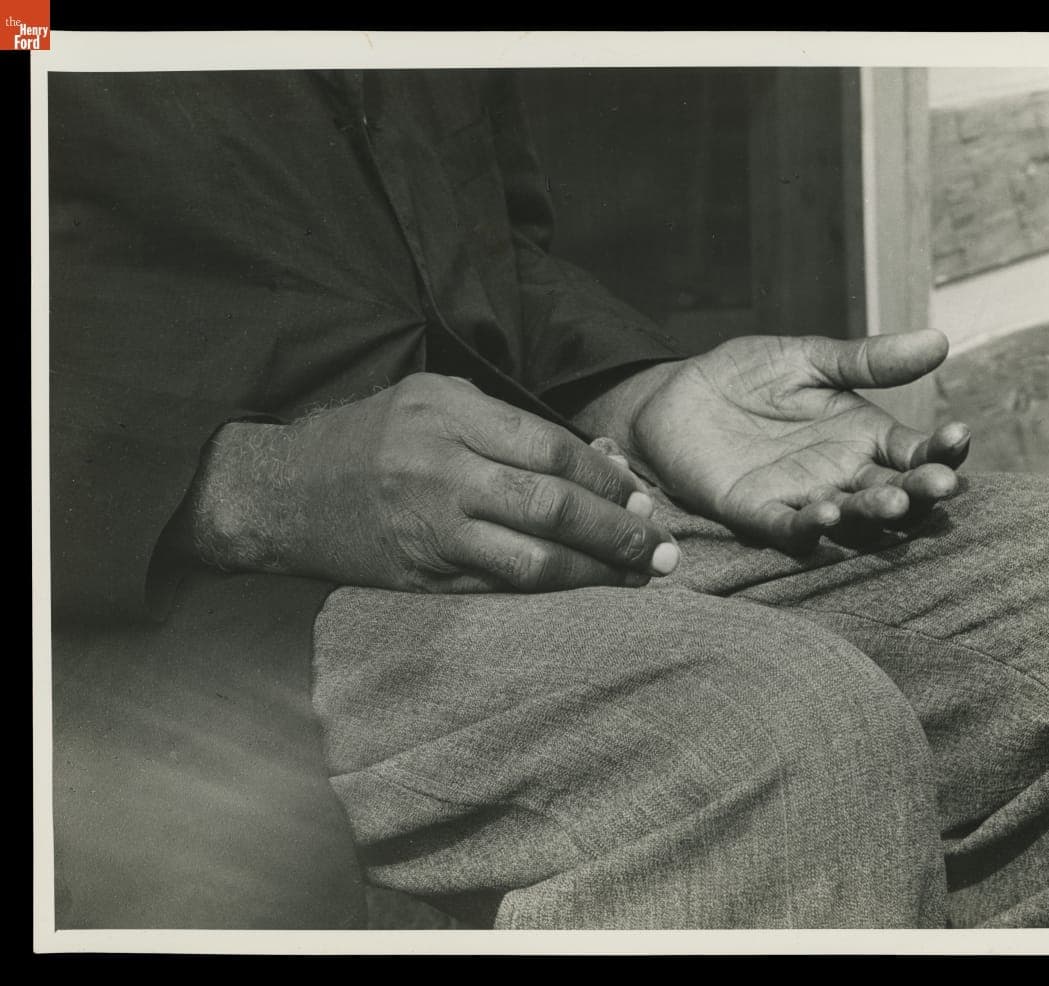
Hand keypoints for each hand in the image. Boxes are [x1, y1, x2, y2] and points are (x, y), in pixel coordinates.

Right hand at [181, 373, 679, 592]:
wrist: (284, 492)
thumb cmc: (370, 436)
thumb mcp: (435, 399)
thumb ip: (510, 425)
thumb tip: (597, 462)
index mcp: (450, 417)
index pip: (553, 450)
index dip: (609, 481)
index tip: (643, 499)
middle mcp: (443, 472)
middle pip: (555, 508)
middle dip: (620, 534)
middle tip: (663, 551)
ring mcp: (431, 531)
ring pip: (533, 562)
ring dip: (596, 574)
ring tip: (637, 578)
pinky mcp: (421, 578)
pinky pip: (498, 591)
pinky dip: (548, 595)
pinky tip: (582, 594)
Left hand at [620, 331, 969, 550]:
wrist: (676, 393)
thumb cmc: (747, 376)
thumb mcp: (810, 358)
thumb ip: (867, 360)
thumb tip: (939, 341)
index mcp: (864, 436)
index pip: (915, 451)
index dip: (942, 449)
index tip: (959, 436)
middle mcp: (842, 474)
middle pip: (894, 492)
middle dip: (919, 491)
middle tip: (939, 485)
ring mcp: (802, 497)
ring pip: (851, 517)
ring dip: (872, 513)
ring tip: (890, 501)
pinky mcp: (758, 512)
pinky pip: (790, 528)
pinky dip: (811, 526)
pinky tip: (828, 513)